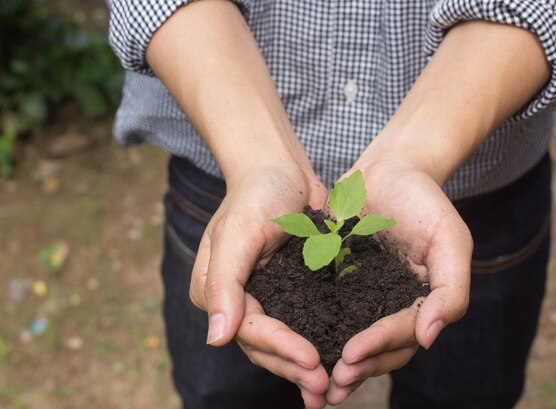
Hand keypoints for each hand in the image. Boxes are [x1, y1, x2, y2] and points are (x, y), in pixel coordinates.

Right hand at [188, 162, 330, 408]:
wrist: (281, 169)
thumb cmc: (256, 192)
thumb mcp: (238, 232)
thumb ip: (225, 283)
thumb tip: (216, 339)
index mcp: (217, 290)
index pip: (247, 329)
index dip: (279, 348)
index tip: (312, 360)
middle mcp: (238, 301)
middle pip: (265, 346)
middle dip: (295, 368)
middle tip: (325, 388)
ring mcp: (267, 299)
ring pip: (284, 344)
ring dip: (305, 368)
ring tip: (332, 391)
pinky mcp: (293, 293)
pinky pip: (304, 326)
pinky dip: (319, 346)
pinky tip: (338, 365)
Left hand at [326, 157, 471, 404]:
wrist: (390, 169)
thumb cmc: (426, 202)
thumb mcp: (451, 241)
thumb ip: (450, 291)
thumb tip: (429, 338)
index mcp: (420, 303)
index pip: (403, 334)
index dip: (379, 347)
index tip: (351, 354)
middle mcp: (392, 306)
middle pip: (379, 350)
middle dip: (357, 367)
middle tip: (331, 383)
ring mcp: (365, 297)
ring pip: (353, 339)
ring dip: (337, 363)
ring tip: (315, 383)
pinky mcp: (339, 282)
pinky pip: (328, 312)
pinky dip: (317, 333)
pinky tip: (296, 347)